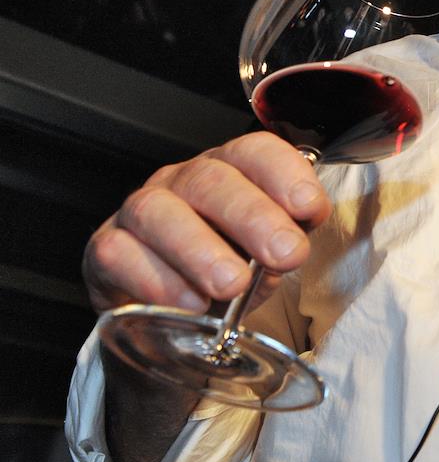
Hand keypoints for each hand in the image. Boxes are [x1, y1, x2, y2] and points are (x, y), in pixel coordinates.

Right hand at [83, 132, 331, 313]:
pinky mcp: (106, 248)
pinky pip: (119, 254)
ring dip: (201, 249)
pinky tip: (190, 302)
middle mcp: (183, 181)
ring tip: (233, 284)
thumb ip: (287, 238)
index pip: (255, 151)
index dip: (284, 174)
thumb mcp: (270, 252)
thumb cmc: (231, 265)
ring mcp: (140, 210)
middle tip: (285, 254)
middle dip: (253, 217)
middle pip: (211, 180)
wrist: (179, 309)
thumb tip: (295, 240)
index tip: (309, 208)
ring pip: (158, 211)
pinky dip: (157, 280)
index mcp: (231, 170)